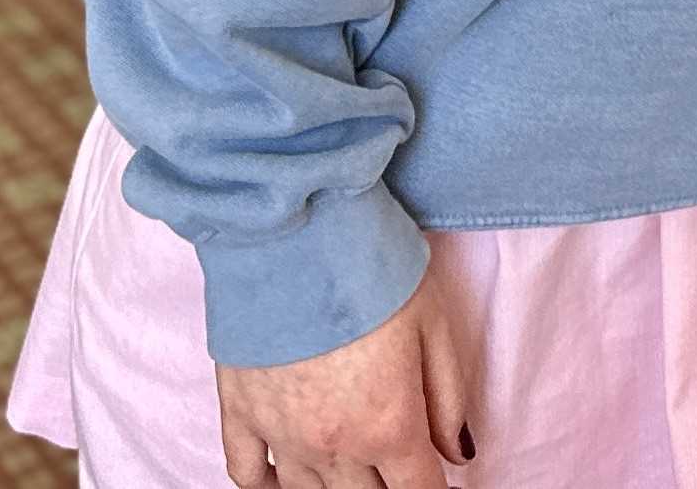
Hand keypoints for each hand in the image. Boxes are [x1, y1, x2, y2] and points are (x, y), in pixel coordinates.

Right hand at [216, 258, 477, 488]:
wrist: (298, 232)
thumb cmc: (374, 270)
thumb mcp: (436, 326)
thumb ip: (449, 398)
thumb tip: (456, 454)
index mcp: (389, 425)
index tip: (434, 479)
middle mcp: (334, 444)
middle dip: (385, 486)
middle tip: (392, 463)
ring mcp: (281, 434)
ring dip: (333, 488)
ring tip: (349, 470)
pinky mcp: (239, 412)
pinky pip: (248, 474)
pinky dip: (266, 486)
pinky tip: (282, 480)